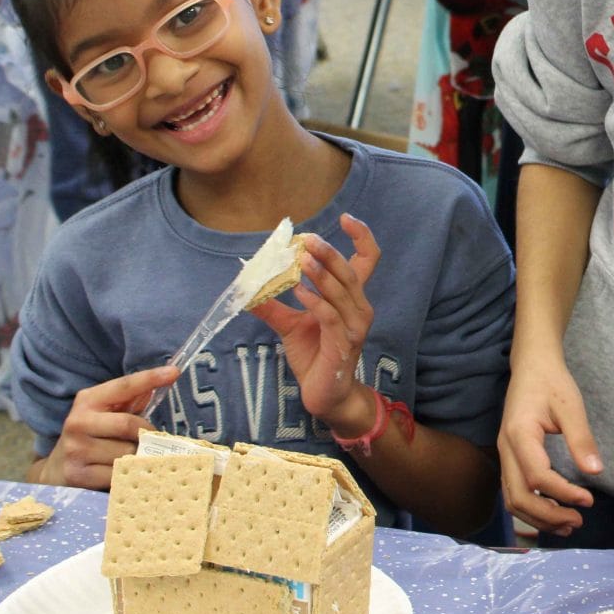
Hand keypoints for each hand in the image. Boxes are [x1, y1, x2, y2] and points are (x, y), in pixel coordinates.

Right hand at [41, 365, 180, 489]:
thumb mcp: (104, 413)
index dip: (149, 378)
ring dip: (136, 456)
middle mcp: (78, 422)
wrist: (56, 470)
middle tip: (151, 440)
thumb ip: (131, 399)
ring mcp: (76, 449)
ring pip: (125, 453)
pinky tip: (123, 472)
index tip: (174, 372)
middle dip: (146, 433)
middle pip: (128, 424)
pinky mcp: (78, 475)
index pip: (124, 386)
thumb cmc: (91, 436)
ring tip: (132, 457)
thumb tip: (166, 377)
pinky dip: (127, 474)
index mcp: (87, 401)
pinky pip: (117, 474)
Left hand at [251, 215, 380, 422]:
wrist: (325, 395)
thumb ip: (273, 305)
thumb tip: (245, 287)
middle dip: (330, 252)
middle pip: (351, 270)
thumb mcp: (289, 325)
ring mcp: (354, 326)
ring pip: (342, 290)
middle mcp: (359, 307)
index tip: (346, 217)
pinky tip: (299, 292)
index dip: (362, 236)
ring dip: (322, 273)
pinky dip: (316, 301)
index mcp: (351, 297)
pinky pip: (331, 316)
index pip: (368, 259)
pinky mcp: (344, 343)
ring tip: (302, 260)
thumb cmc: (315, 356)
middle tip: (308, 239)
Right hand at [497, 348, 602, 533]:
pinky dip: (532, 508)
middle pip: (519, 497)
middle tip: (578, 521)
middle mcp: (506, 449)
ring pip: (512, 499)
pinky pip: (514, 491)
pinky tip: (554, 511)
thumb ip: (581, 438)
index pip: (537, 477)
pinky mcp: (510, 458)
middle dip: (548, 516)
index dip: (562, 493)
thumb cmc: (551, 382)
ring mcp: (504, 455)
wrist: (532, 366)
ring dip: (538, 517)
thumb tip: (595, 472)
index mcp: (520, 434)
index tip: (588, 499)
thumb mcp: (571, 406)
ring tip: (568, 524)